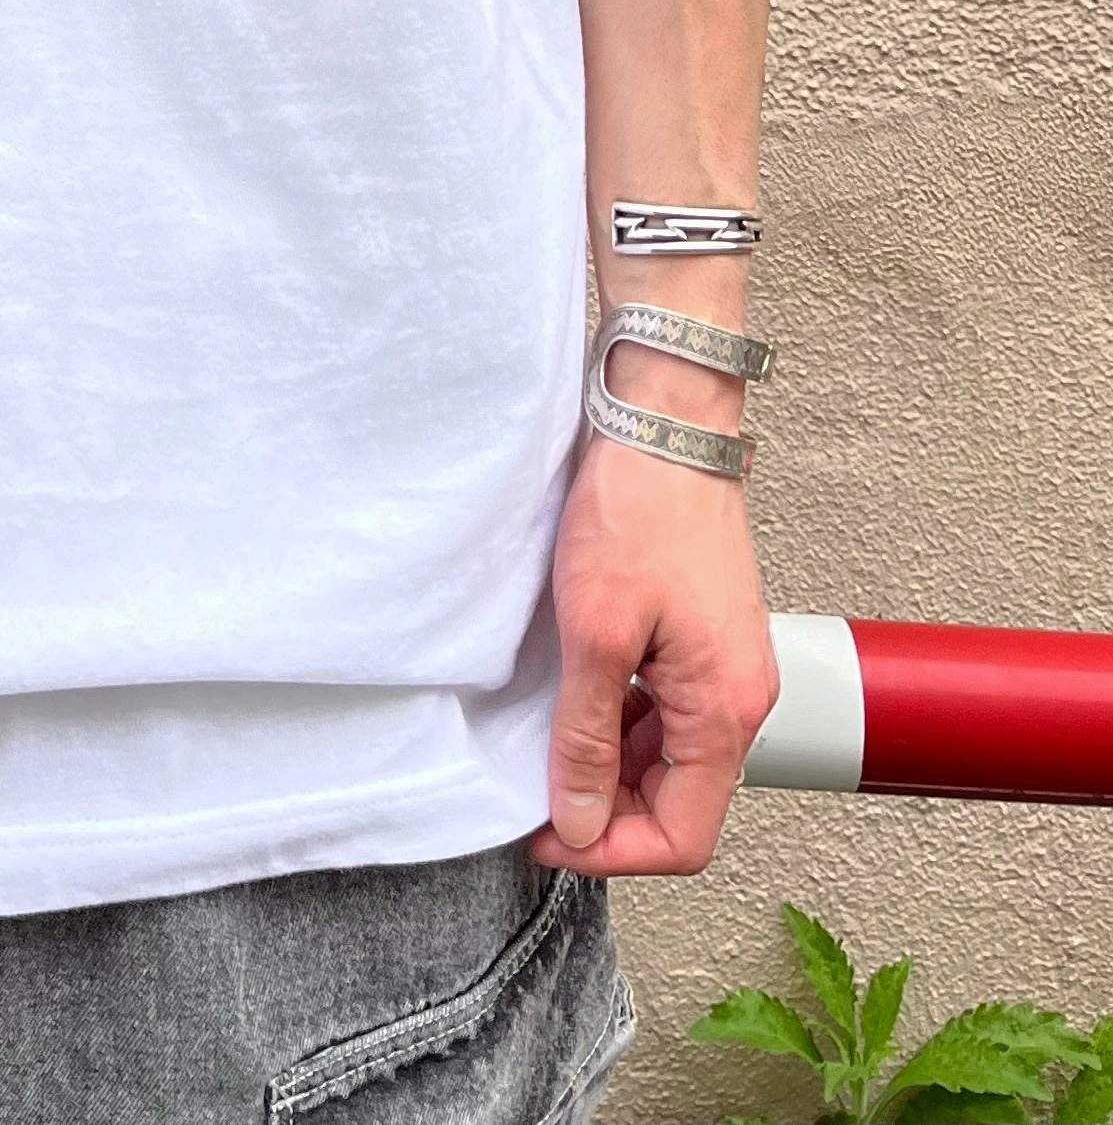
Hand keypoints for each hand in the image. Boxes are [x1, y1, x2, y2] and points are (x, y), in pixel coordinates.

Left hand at [528, 428, 778, 874]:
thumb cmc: (637, 513)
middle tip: (535, 794)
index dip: (612, 851)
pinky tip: (576, 702)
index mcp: (726, 711)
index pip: (683, 836)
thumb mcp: (595, 633)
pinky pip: (668, 713)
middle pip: (679, 802)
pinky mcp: (706, 639)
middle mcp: (740, 699)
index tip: (548, 836)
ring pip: (670, 758)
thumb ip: (586, 738)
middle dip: (607, 812)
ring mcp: (726, 668)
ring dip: (611, 767)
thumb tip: (579, 823)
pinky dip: (621, 723)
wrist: (665, 425)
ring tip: (547, 747)